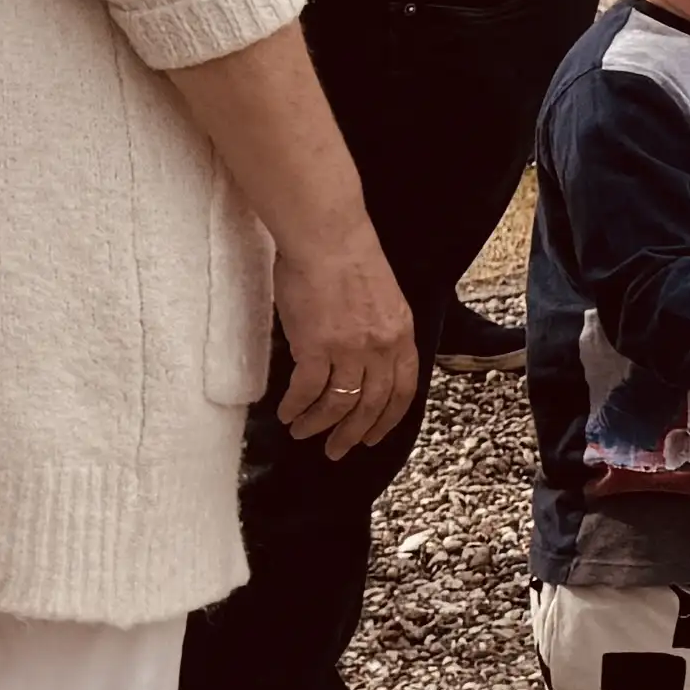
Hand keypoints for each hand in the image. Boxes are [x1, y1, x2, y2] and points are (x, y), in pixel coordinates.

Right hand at [268, 222, 422, 454]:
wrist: (327, 238)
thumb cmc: (349, 259)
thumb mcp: (384, 299)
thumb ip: (380, 332)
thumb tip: (364, 362)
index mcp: (402, 334)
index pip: (403, 389)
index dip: (388, 419)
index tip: (373, 437)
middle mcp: (381, 347)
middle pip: (373, 405)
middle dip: (353, 434)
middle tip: (336, 450)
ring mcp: (350, 349)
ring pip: (339, 404)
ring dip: (319, 424)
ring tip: (303, 432)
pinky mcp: (316, 348)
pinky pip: (308, 391)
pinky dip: (297, 407)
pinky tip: (287, 413)